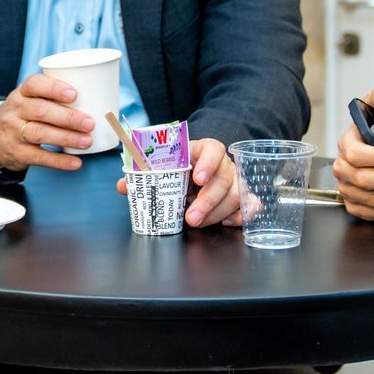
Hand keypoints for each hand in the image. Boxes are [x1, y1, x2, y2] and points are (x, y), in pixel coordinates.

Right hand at [0, 73, 96, 171]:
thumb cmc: (23, 114)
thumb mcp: (30, 100)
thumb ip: (54, 98)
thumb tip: (96, 100)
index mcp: (22, 93)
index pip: (34, 85)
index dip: (54, 88)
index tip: (74, 94)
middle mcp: (16, 111)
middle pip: (41, 111)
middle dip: (68, 117)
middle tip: (89, 122)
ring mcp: (15, 132)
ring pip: (39, 133)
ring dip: (66, 137)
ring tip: (87, 141)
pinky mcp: (18, 153)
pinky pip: (39, 157)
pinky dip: (59, 161)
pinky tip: (75, 162)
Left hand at [114, 136, 241, 226]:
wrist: (199, 170)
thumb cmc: (181, 168)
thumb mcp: (165, 167)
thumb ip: (146, 175)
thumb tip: (123, 186)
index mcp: (203, 150)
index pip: (213, 149)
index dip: (207, 163)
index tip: (197, 178)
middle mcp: (224, 163)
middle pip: (224, 178)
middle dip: (207, 200)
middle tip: (190, 217)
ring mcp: (236, 180)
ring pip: (236, 195)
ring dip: (217, 212)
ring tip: (198, 223)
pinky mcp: (242, 196)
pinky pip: (250, 206)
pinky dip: (239, 216)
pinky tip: (225, 222)